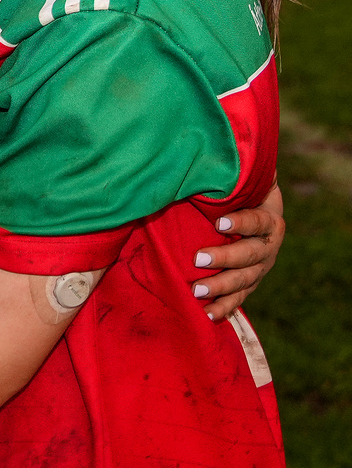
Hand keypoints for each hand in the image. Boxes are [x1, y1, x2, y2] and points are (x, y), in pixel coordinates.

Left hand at [192, 182, 284, 319]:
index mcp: (269, 217)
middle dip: (224, 258)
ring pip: (244, 280)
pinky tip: (208, 315)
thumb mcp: (238, 177)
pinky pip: (239, 298)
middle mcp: (268, 245)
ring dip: (221, 287)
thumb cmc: (238, 188)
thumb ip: (230, 172)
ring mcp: (260, 267)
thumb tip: (206, 151)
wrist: (250, 206)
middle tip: (198, 258)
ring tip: (198, 290)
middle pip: (250, 255)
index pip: (258, 221)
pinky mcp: (248, 282)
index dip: (241, 222)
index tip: (219, 222)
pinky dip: (224, 307)